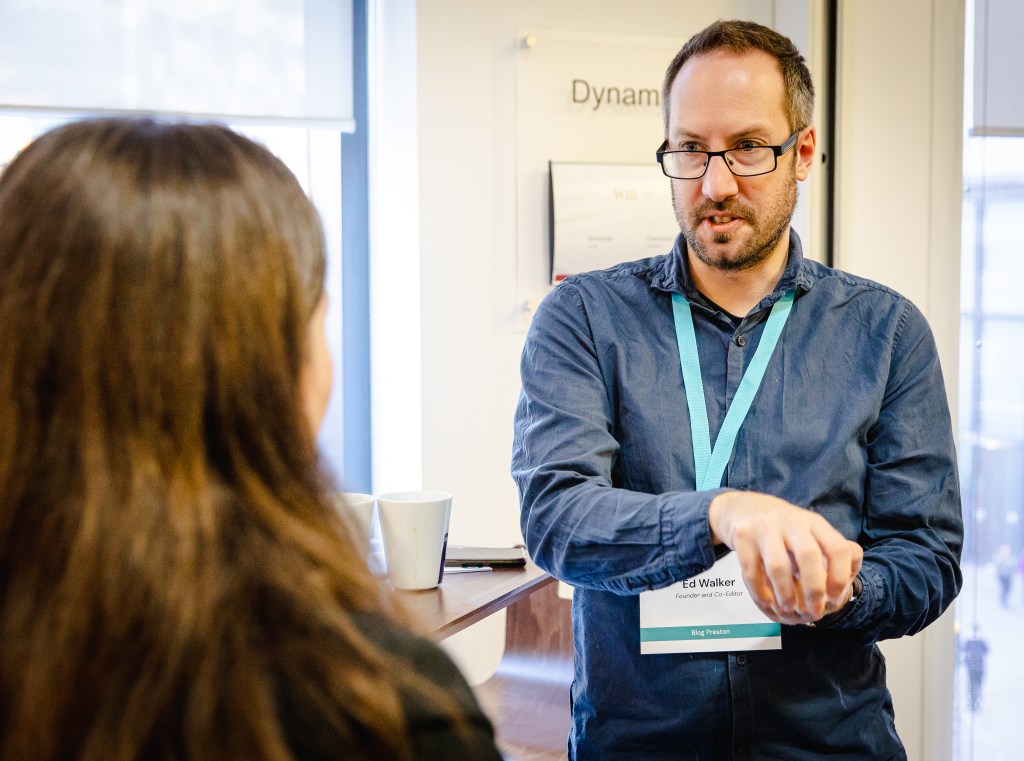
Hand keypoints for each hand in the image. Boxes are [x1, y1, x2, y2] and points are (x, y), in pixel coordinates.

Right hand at [708, 491, 862, 624]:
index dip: (839, 576)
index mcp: (814, 522)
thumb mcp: (812, 529)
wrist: (744, 507)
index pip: (837, 548)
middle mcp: (791, 521)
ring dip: (786, 594)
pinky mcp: (742, 535)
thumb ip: (834, 548)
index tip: (833, 598)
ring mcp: (764, 526)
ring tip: (788, 609)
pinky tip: (767, 602)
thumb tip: (852, 570)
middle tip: (814, 612)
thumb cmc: (785, 528)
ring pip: (778, 566)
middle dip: (814, 589)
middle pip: (808, 556)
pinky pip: (751, 570)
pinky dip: (760, 592)